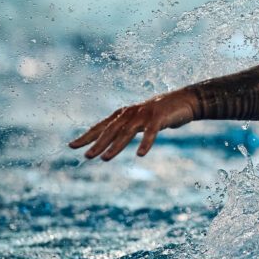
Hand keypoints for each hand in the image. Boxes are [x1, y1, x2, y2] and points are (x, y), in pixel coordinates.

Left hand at [69, 90, 195, 160]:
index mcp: (125, 114)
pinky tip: (140, 154)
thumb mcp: (141, 120)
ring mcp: (145, 115)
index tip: (72, 146)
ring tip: (105, 159)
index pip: (102, 126)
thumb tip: (113, 138)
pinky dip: (145, 143)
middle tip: (87, 156)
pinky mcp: (159, 118)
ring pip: (127, 132)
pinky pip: (151, 132)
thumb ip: (128, 128)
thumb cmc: (162, 112)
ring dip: (116, 146)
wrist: (186, 100)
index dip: (87, 136)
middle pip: (111, 130)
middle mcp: (131, 113)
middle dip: (98, 144)